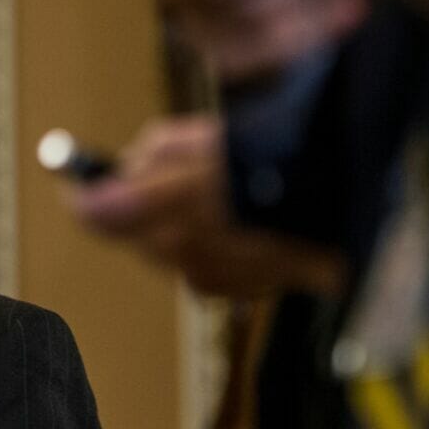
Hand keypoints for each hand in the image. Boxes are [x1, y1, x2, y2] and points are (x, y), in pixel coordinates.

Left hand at [69, 116, 343, 296]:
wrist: (348, 200)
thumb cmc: (281, 158)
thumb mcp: (207, 137)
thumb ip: (156, 153)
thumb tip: (130, 168)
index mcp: (168, 207)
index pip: (95, 212)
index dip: (84, 192)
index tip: (80, 181)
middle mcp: (181, 252)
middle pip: (132, 234)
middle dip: (141, 206)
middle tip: (163, 175)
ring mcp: (209, 276)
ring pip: (167, 251)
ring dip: (179, 225)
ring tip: (220, 193)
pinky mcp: (236, 290)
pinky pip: (203, 267)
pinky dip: (212, 245)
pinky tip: (243, 223)